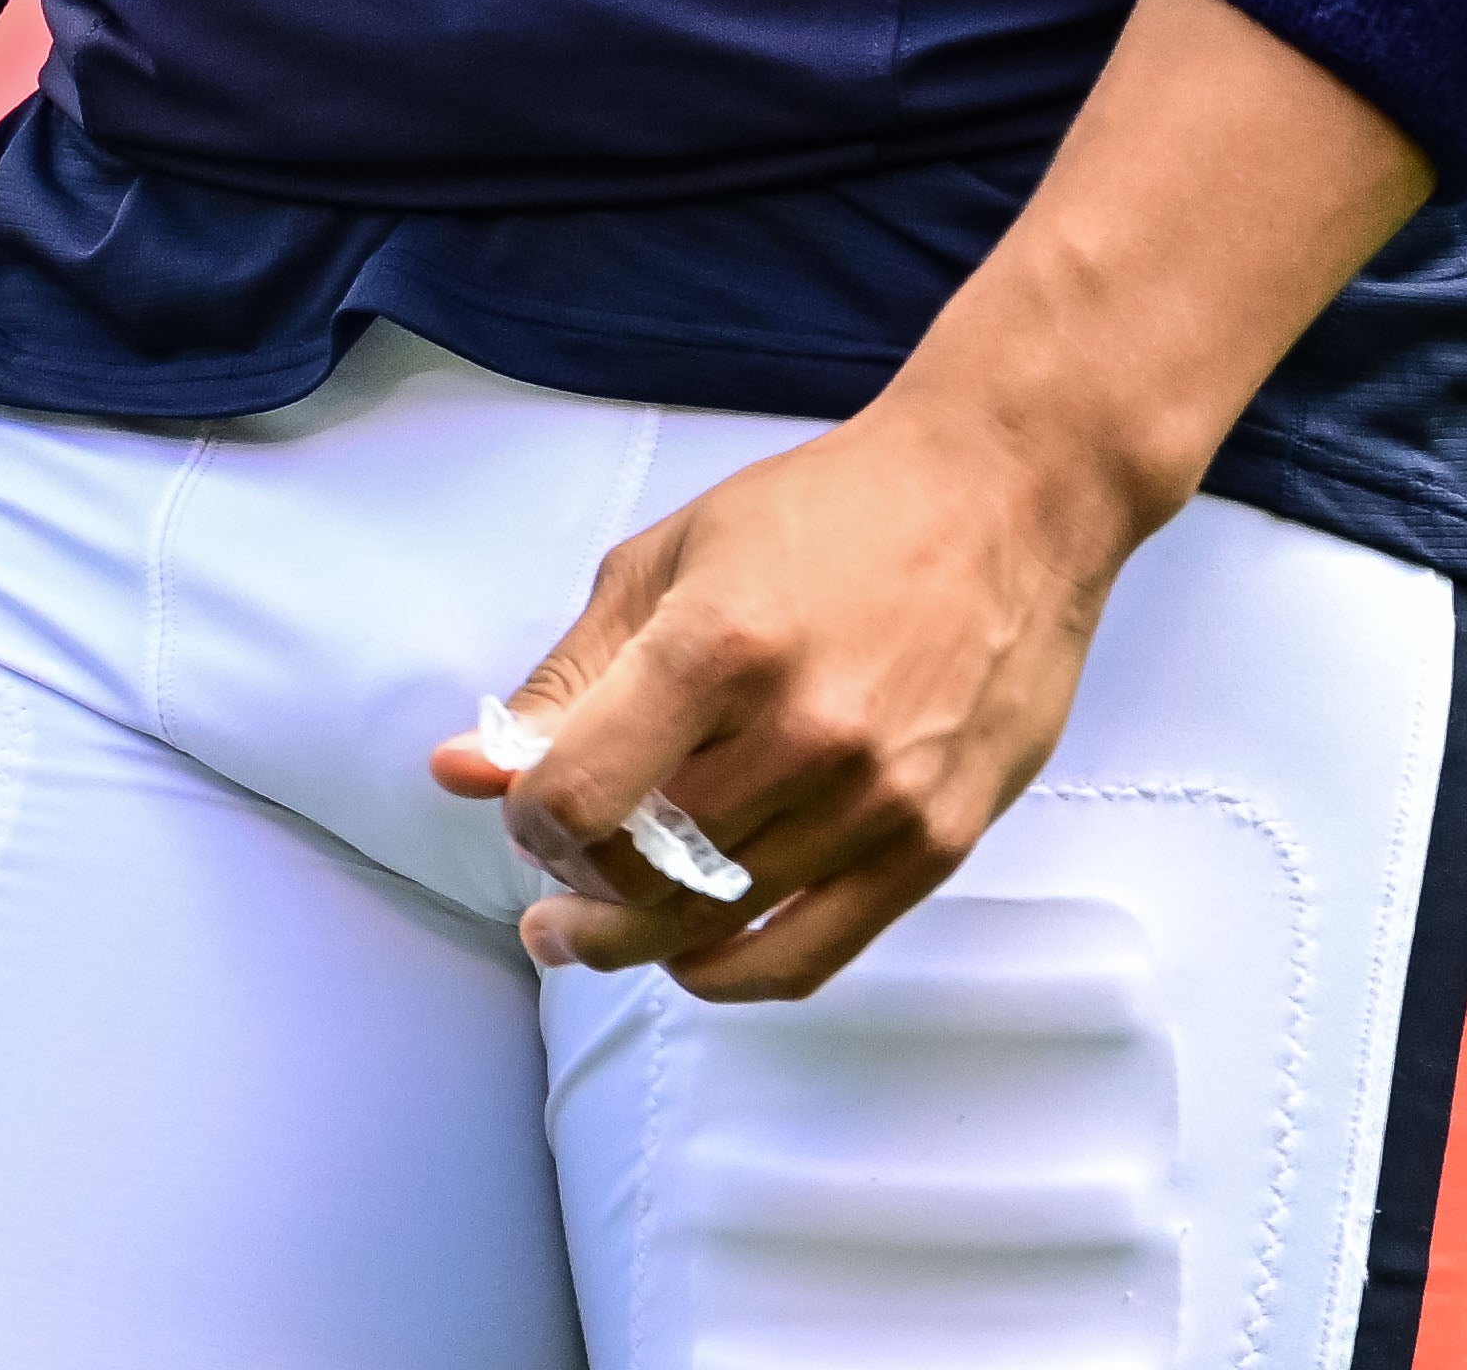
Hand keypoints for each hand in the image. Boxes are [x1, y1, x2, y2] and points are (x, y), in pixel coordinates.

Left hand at [432, 392, 1139, 1003]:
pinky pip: (806, 959)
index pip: (574, 800)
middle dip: (574, 892)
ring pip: (713, 925)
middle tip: (553, 894)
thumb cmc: (829, 514)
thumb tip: (461, 774)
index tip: (529, 815)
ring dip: (637, 937)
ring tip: (605, 921)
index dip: (528, 825)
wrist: (1004, 495)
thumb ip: (565, 678)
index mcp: (716, 645)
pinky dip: (730, 971)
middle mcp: (800, 732)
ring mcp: (875, 797)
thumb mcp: (669, 560)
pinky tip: (693, 952)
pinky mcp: (934, 842)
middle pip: (639, 875)